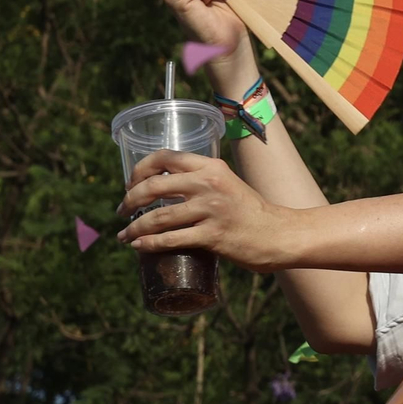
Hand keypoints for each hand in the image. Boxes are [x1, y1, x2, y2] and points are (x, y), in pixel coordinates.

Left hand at [117, 150, 296, 272]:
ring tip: (124, 235)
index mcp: (211, 167)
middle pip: (153, 186)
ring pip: (158, 217)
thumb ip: (202, 182)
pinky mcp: (213, 235)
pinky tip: (138, 246)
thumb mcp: (228, 185)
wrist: (280, 235)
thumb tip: (164, 190)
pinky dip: (148, 244)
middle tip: (122, 211)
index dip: (140, 169)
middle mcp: (209, 184)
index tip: (131, 184)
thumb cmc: (251, 212)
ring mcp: (211, 210)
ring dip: (134, 228)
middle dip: (130, 200)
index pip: (165, 157)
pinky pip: (171, 239)